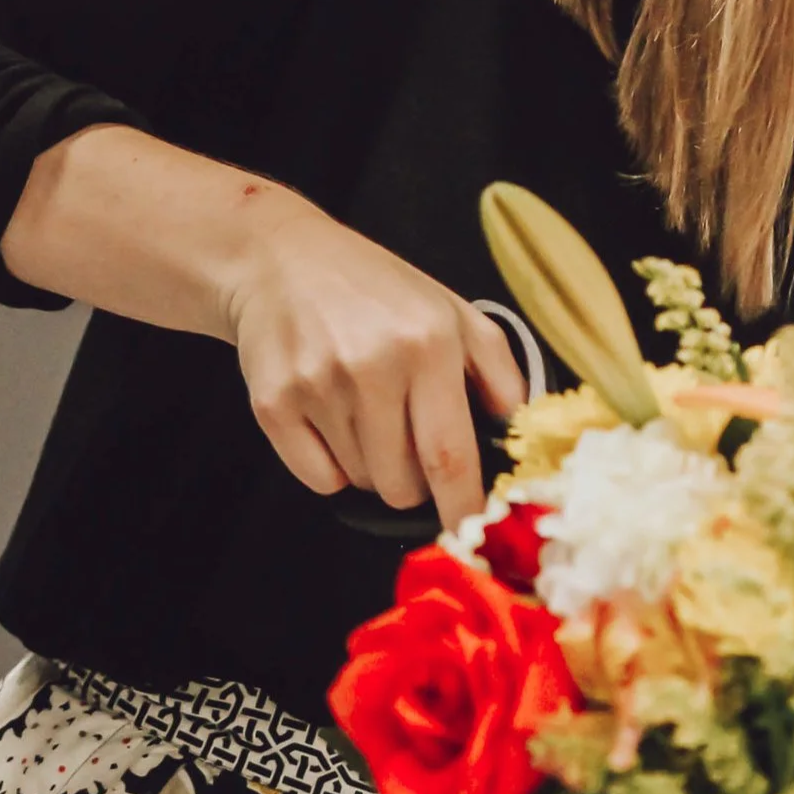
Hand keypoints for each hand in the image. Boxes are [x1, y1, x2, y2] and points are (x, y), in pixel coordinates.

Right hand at [221, 197, 525, 532]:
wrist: (280, 260)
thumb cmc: (376, 290)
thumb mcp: (453, 312)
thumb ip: (498, 372)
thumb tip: (520, 436)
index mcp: (427, 343)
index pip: (450, 455)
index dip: (463, 507)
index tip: (472, 533)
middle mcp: (371, 365)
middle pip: (402, 485)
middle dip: (414, 484)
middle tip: (408, 440)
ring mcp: (317, 385)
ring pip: (361, 483)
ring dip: (372, 467)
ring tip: (365, 413)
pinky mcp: (273, 402)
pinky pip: (318, 479)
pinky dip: (330, 465)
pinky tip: (330, 418)